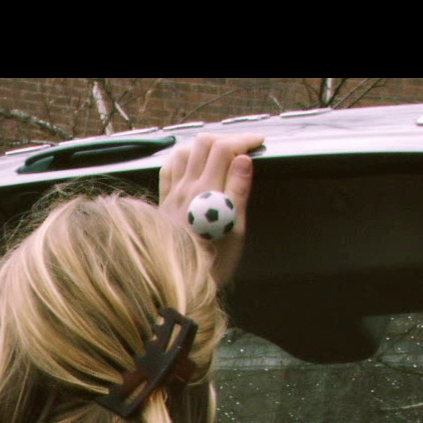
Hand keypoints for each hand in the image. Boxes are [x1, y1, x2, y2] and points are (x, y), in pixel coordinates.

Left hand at [158, 134, 260, 288]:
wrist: (176, 282)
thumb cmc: (213, 262)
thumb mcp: (236, 230)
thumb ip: (239, 190)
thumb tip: (243, 159)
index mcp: (207, 192)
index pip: (224, 148)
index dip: (244, 139)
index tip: (259, 142)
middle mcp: (186, 187)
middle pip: (204, 144)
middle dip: (228, 139)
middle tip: (244, 147)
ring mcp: (172, 193)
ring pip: (184, 151)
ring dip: (204, 146)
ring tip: (221, 153)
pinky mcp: (163, 202)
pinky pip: (169, 168)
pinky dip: (183, 158)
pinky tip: (192, 163)